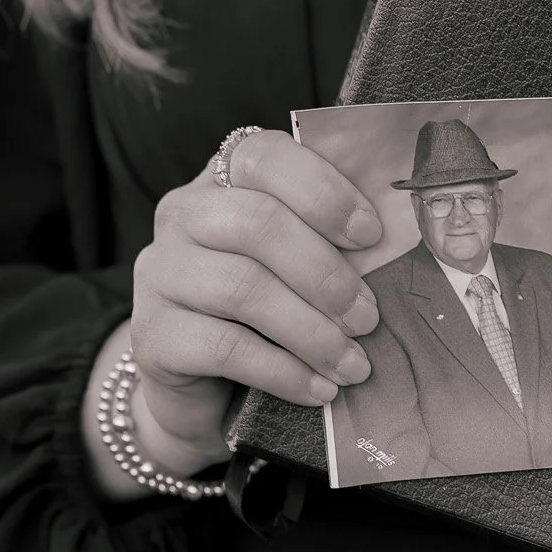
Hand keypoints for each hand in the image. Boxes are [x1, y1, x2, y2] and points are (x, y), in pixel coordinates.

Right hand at [117, 130, 382, 477]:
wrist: (203, 395)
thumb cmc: (266, 319)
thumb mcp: (297, 270)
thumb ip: (331, 244)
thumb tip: (399, 251)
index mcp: (222, 182)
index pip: (263, 156)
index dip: (322, 191)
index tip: (371, 236)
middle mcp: (182, 216)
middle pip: (257, 224)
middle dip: (327, 275)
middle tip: (369, 318)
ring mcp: (159, 274)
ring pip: (244, 289)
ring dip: (313, 332)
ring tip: (354, 364)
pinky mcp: (152, 335)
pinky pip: (226, 348)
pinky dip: (285, 371)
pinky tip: (319, 389)